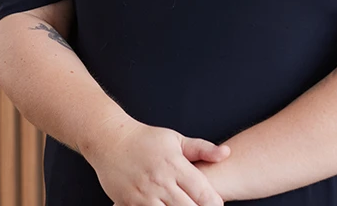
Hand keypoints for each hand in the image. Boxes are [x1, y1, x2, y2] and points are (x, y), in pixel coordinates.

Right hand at [87, 119, 230, 205]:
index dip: (214, 203)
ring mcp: (145, 194)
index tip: (218, 205)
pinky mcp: (130, 204)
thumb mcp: (175, 138)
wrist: (110, 140)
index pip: (202, 191)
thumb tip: (226, 153)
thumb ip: (202, 149)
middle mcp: (161, 181)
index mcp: (175, 164)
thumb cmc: (145, 139)